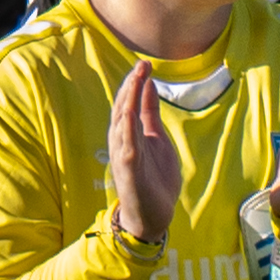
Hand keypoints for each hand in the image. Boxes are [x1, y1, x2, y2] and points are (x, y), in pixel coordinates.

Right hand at [103, 63, 181, 249]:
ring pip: (122, 125)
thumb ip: (151, 114)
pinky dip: (127, 132)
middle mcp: (122, 142)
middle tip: (141, 66)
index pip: (128, 103)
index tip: (144, 64)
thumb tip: (149, 86)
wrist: (153, 215)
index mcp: (129, 134)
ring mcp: (123, 157)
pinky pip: (126, 149)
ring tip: (135, 82)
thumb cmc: (154, 178)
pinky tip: (130, 116)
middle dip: (131, 87)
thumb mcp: (157, 139)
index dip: (135, 83)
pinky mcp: (129, 172)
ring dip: (127, 102)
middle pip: (123, 109)